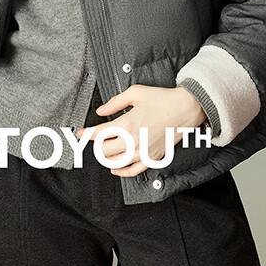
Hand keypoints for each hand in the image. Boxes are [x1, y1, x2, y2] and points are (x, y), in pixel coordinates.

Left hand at [75, 84, 206, 176]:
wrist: (185, 108)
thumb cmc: (162, 99)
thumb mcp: (135, 93)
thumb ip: (114, 103)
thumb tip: (100, 111)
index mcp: (127, 124)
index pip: (98, 134)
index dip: (85, 134)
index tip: (80, 133)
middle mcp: (133, 141)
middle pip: (104, 151)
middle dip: (95, 146)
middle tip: (92, 140)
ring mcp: (143, 152)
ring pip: (116, 163)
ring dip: (105, 158)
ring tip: (102, 151)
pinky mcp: (152, 157)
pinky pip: (133, 171)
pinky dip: (122, 172)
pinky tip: (115, 168)